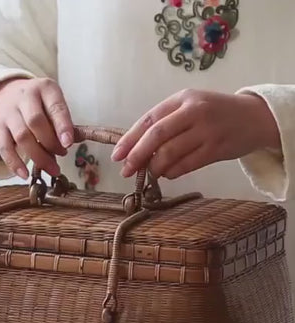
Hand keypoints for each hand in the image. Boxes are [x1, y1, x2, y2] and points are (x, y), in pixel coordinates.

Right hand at [0, 77, 73, 178]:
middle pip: (35, 122)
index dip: (62, 126)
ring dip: (37, 156)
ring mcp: (8, 112)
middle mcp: (25, 97)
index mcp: (45, 88)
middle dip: (50, 143)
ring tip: (51, 168)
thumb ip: (61, 122)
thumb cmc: (38, 104)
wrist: (6, 94)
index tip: (68, 143)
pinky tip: (24, 174)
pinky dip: (14, 163)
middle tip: (61, 156)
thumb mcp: (53, 103)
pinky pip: (4, 147)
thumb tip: (69, 144)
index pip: (55, 107)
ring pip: (21, 136)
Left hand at [112, 89, 280, 179]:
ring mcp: (206, 130)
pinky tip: (168, 174)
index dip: (129, 139)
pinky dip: (172, 173)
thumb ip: (165, 123)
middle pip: (156, 136)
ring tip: (150, 174)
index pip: (149, 120)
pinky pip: (186, 165)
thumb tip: (134, 150)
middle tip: (126, 171)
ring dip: (154, 168)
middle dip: (137, 156)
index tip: (116, 156)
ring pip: (170, 153)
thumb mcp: (190, 107)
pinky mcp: (216, 149)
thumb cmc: (214, 114)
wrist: (256, 117)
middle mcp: (194, 111)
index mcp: (182, 99)